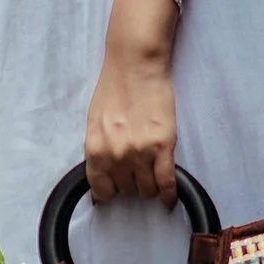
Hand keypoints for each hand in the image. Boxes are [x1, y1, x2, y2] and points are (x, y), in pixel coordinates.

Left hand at [83, 34, 178, 206]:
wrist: (135, 64)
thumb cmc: (113, 88)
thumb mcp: (95, 123)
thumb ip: (98, 152)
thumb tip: (100, 178)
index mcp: (95, 149)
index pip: (101, 190)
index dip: (110, 191)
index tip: (116, 188)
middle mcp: (116, 155)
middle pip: (127, 190)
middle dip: (131, 183)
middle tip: (136, 169)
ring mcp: (141, 152)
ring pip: (147, 189)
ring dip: (149, 185)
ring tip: (151, 173)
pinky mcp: (164, 146)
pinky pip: (167, 183)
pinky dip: (169, 194)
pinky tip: (169, 198)